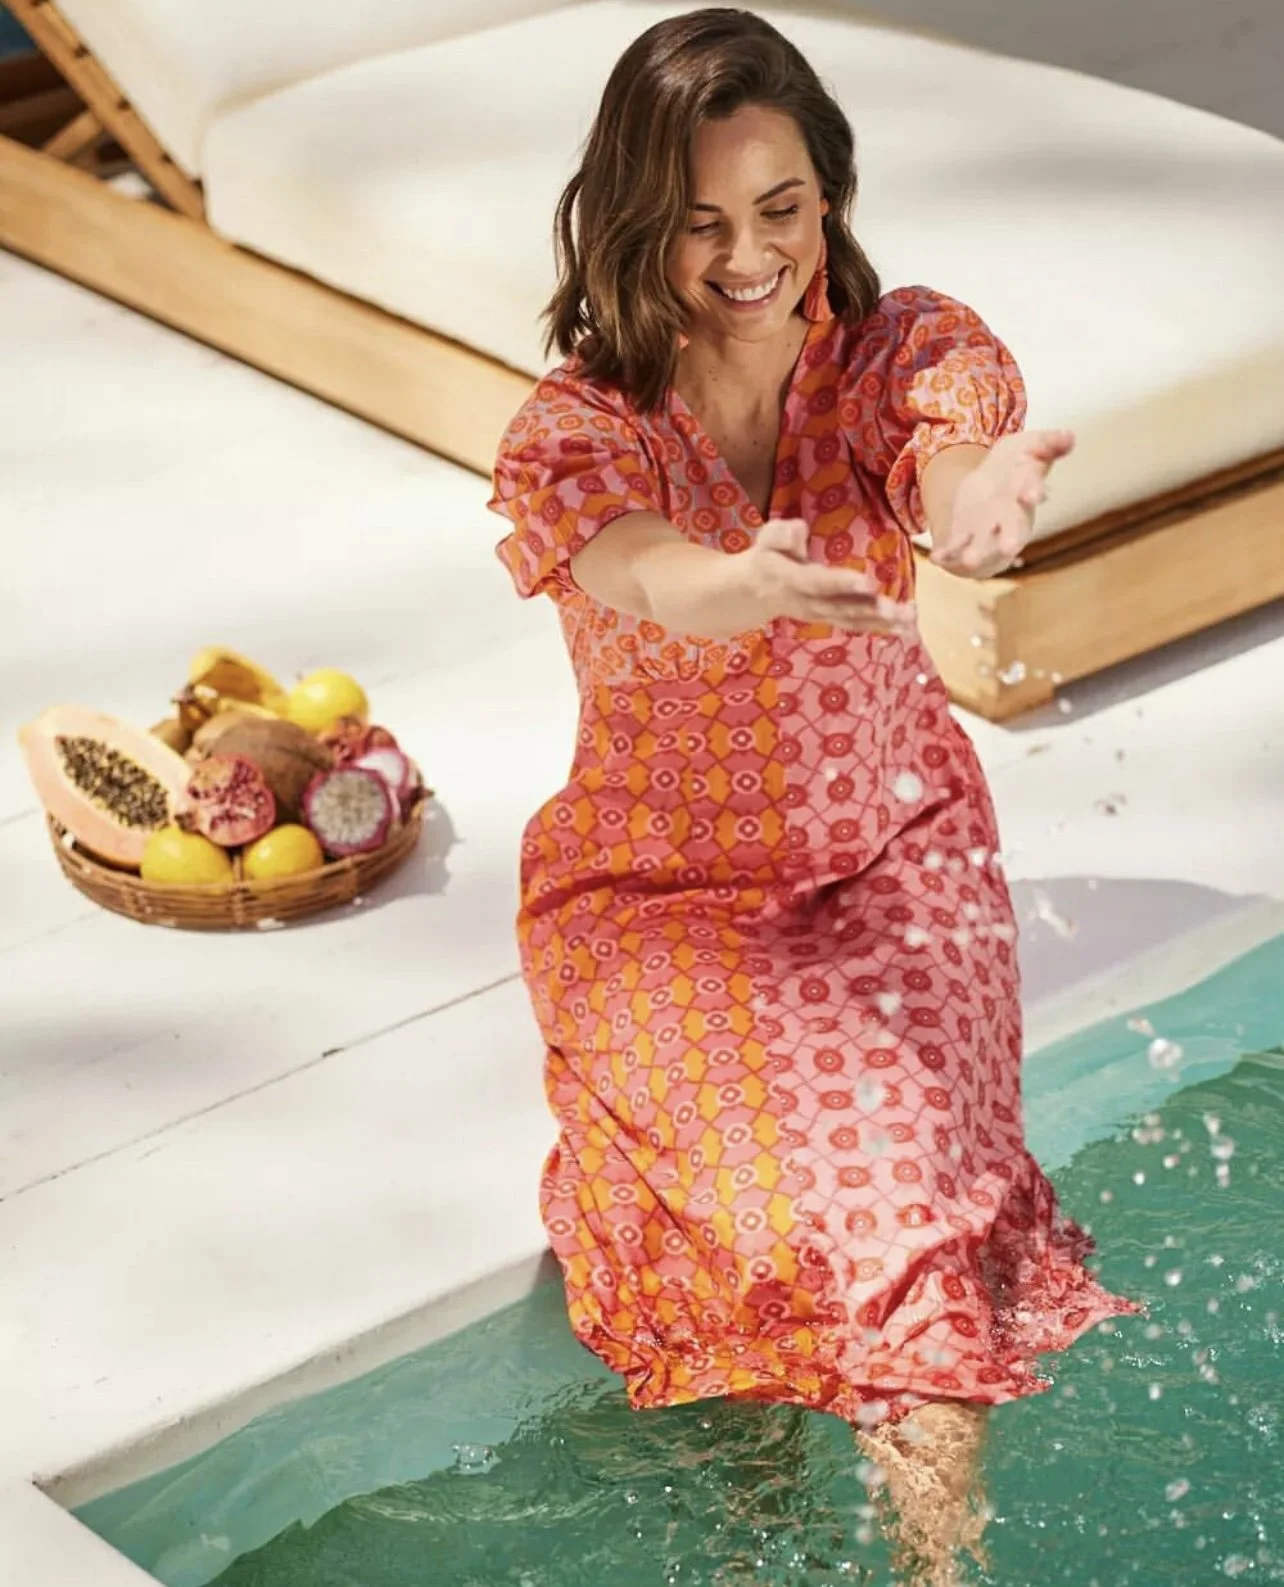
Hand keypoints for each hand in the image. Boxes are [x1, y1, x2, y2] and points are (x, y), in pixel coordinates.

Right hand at [740, 519, 916, 634]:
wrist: (756, 591)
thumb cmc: (768, 557)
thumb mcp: (767, 540)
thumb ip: (781, 535)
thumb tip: (798, 529)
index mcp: (792, 580)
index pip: (817, 583)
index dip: (841, 584)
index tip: (867, 583)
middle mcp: (809, 603)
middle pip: (841, 608)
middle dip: (871, 610)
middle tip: (898, 610)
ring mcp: (821, 615)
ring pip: (852, 620)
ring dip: (882, 622)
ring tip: (909, 620)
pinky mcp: (832, 619)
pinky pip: (857, 626)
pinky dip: (881, 628)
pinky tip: (906, 627)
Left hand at [930, 430, 1074, 578]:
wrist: (990, 484)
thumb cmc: (1016, 465)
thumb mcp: (1031, 446)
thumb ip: (1049, 443)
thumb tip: (1070, 436)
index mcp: (1026, 492)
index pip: (1032, 492)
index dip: (1034, 491)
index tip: (1035, 495)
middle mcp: (1010, 516)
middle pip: (1013, 529)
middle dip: (1011, 537)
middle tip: (1010, 547)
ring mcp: (987, 529)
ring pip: (985, 545)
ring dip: (977, 553)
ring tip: (969, 561)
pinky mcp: (965, 534)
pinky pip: (956, 547)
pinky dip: (947, 553)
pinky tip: (936, 557)